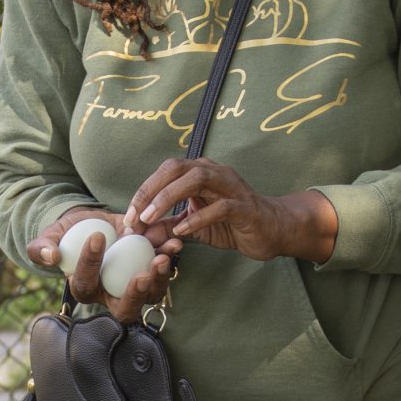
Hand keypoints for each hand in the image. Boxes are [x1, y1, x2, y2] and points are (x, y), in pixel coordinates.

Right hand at [29, 207, 182, 323]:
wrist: (92, 223)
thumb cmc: (67, 234)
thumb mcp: (50, 236)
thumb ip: (42, 247)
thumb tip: (51, 257)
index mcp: (84, 288)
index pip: (86, 283)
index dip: (91, 263)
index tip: (97, 237)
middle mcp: (111, 294)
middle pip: (125, 309)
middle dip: (135, 295)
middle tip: (142, 275)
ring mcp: (133, 284)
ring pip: (150, 296)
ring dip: (159, 279)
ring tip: (163, 257)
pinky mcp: (149, 269)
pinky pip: (163, 273)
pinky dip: (170, 259)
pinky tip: (174, 243)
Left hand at [122, 159, 337, 263]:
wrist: (272, 230)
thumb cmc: (231, 223)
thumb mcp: (194, 226)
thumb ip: (169, 226)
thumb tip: (141, 233)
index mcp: (200, 172)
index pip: (166, 172)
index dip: (144, 191)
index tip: (129, 217)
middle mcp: (214, 172)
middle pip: (177, 168)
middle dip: (152, 190)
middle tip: (136, 216)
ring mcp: (231, 187)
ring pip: (197, 179)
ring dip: (169, 198)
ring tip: (153, 219)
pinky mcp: (244, 206)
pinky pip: (220, 206)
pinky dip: (198, 217)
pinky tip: (183, 232)